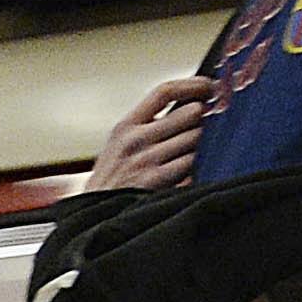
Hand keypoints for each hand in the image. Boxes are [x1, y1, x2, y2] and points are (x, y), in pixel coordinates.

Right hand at [91, 74, 215, 193]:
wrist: (93, 216)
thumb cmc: (110, 183)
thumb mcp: (118, 146)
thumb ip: (146, 126)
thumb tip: (189, 108)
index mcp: (125, 126)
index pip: (164, 92)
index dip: (191, 85)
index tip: (209, 86)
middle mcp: (135, 139)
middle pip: (188, 113)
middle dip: (200, 121)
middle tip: (202, 128)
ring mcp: (146, 160)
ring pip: (195, 139)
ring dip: (199, 146)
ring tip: (190, 155)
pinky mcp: (156, 181)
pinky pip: (192, 164)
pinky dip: (195, 167)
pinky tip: (187, 173)